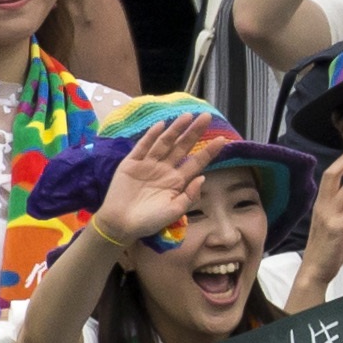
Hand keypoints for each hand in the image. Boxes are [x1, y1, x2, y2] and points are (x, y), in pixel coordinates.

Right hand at [90, 116, 217, 245]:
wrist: (120, 225)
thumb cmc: (148, 222)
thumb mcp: (173, 212)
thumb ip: (189, 196)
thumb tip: (203, 178)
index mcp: (177, 181)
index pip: (196, 162)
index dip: (209, 151)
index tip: (223, 139)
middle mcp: (165, 169)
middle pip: (182, 147)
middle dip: (194, 132)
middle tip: (206, 117)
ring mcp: (148, 164)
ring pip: (164, 143)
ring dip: (175, 129)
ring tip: (187, 116)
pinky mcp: (131, 163)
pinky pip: (143, 146)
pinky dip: (151, 136)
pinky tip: (161, 125)